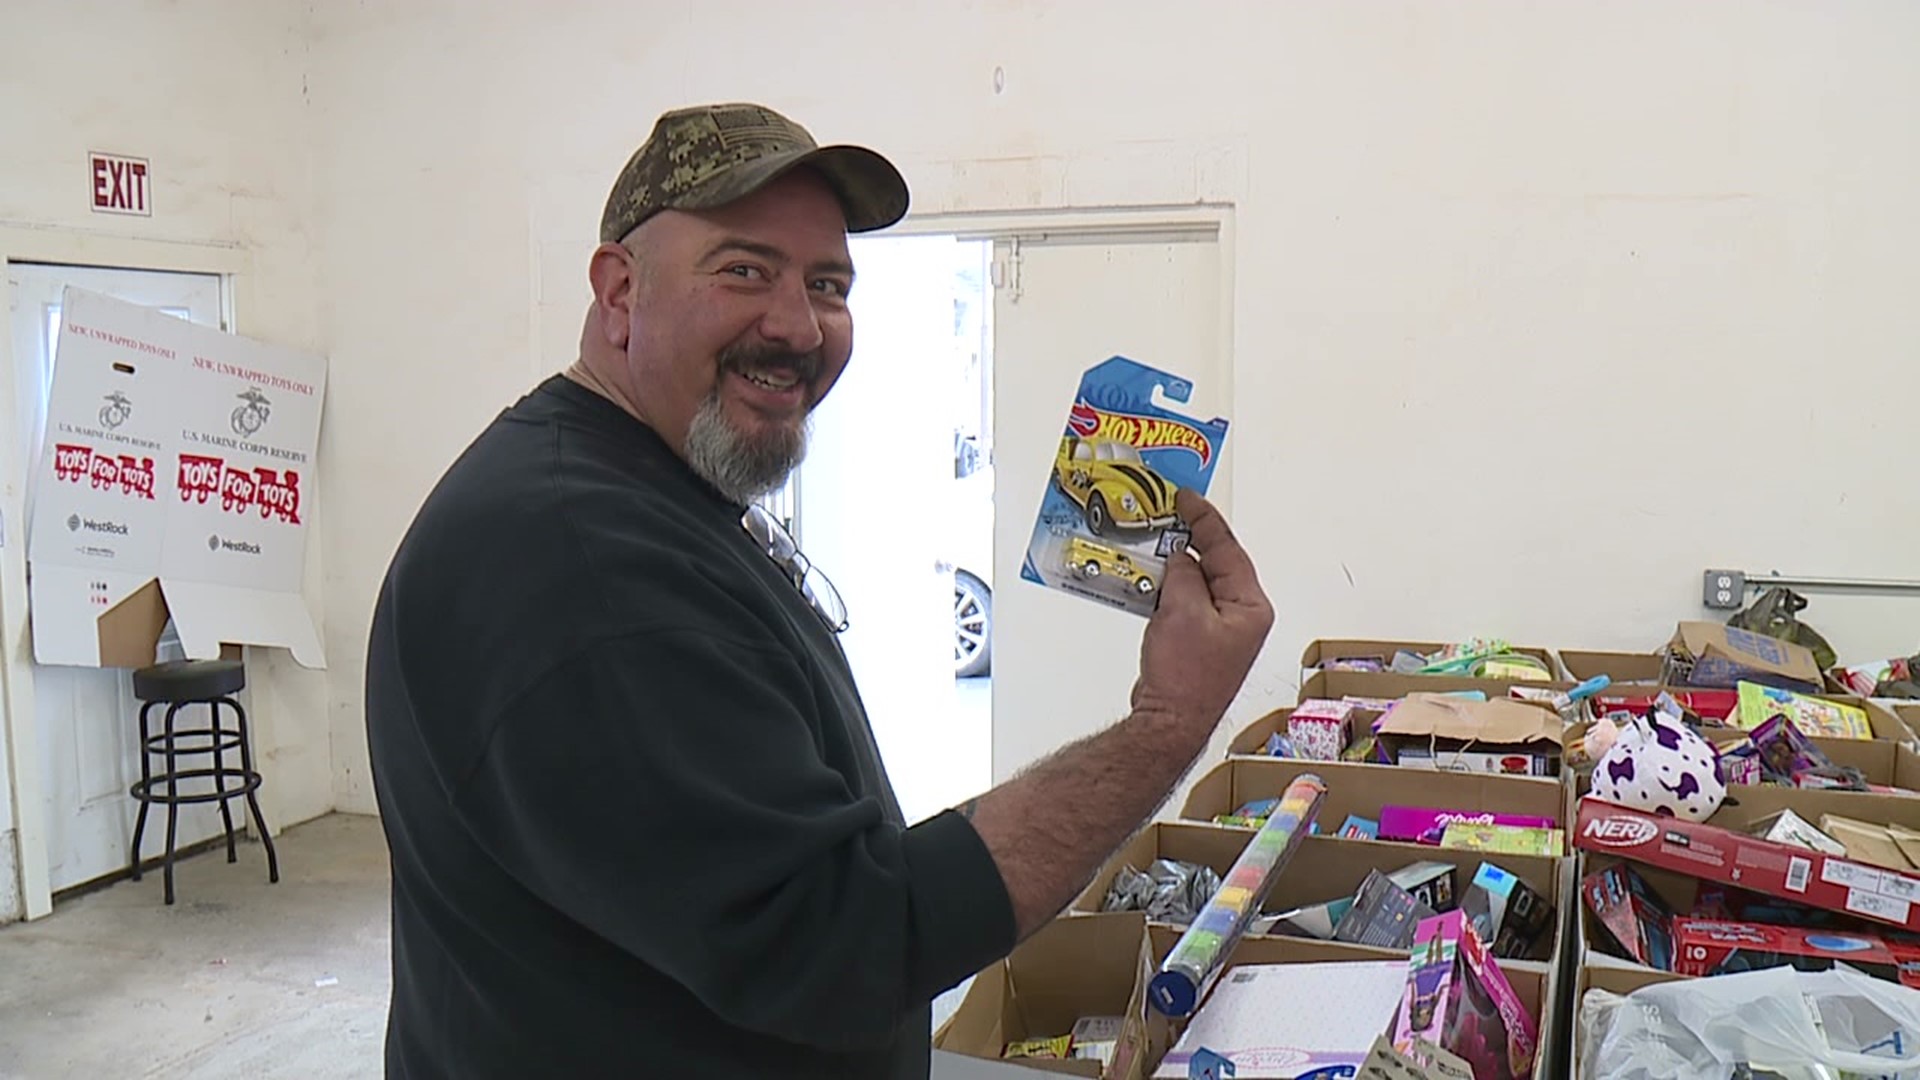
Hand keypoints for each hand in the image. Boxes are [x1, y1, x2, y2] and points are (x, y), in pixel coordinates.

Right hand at [1132, 489, 1273, 731]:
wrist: (1169, 721)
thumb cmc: (1185, 676)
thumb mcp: (1181, 610)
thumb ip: (1182, 574)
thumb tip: (1179, 557)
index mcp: (1250, 606)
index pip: (1228, 549)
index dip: (1205, 520)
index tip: (1187, 498)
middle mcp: (1241, 616)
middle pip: (1215, 564)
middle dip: (1189, 540)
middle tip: (1166, 514)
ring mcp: (1220, 630)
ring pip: (1197, 583)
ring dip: (1174, 566)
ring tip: (1151, 546)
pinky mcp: (1198, 641)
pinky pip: (1184, 603)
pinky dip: (1166, 588)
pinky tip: (1147, 580)